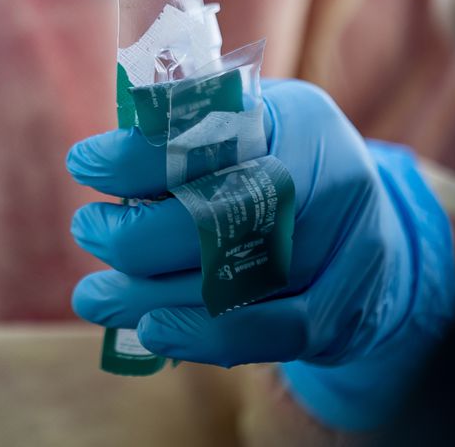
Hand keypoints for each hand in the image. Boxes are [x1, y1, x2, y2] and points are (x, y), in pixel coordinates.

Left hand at [65, 80, 454, 429]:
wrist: (370, 232)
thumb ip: (186, 132)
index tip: (83, 163)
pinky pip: (270, 333)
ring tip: (93, 295)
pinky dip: (203, 337)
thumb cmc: (277, 167)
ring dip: (149, 296)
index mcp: (300, 117)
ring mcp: (348, 249)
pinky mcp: (345, 311)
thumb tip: (103, 161)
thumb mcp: (246, 126)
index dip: (141, 155)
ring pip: (238, 282)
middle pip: (226, 215)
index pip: (214, 131)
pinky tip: (150, 330)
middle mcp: (334, 178)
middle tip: (86, 230)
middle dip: (139, 233)